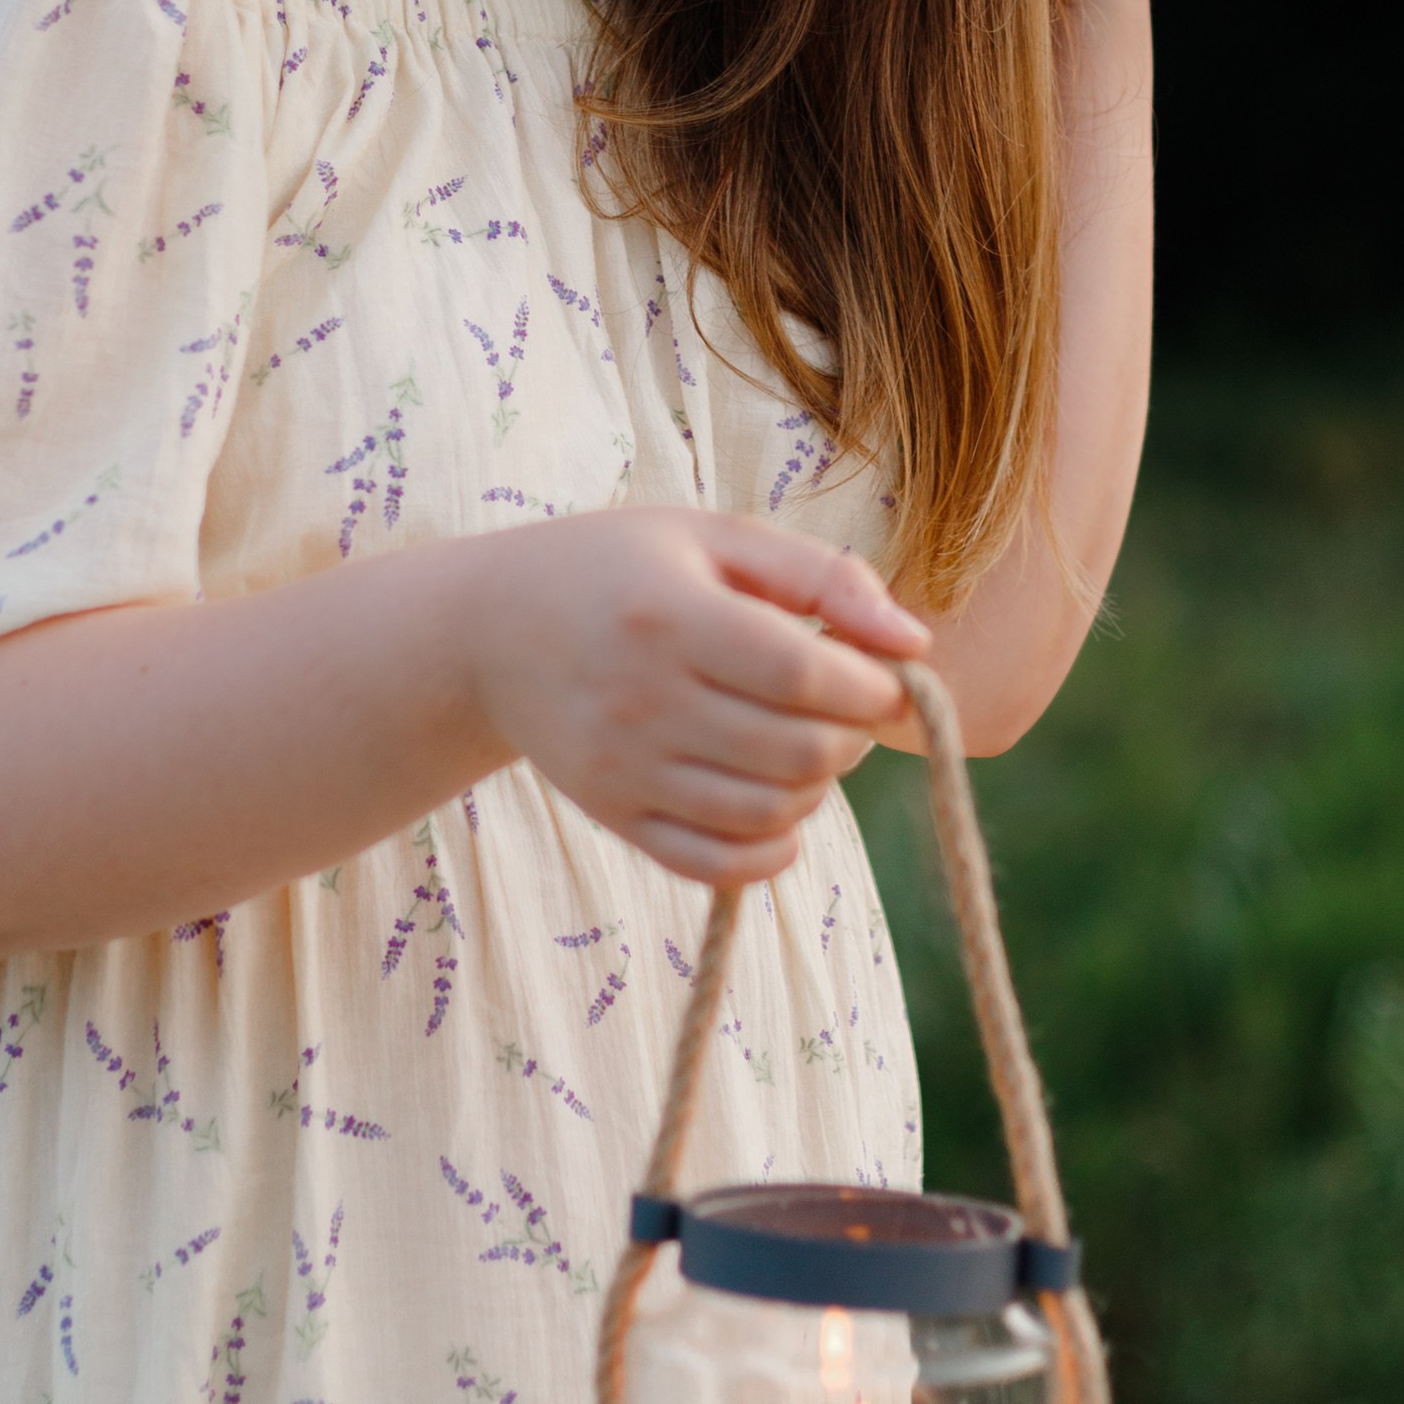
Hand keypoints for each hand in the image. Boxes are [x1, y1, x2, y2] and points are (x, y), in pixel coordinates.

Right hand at [468, 509, 926, 884]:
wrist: (489, 630)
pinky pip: (715, 865)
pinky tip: (780, 809)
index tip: (883, 673)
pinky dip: (771, 850)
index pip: (805, 675)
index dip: (871, 686)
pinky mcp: (614, 815)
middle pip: (798, 753)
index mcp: (671, 616)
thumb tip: (914, 641)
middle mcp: (643, 700)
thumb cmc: (621, 569)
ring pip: (768, 813)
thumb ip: (821, 576)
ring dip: (817, 787)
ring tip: (807, 745)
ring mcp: (625, 768)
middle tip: (845, 707)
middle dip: (853, 736)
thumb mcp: (714, 538)